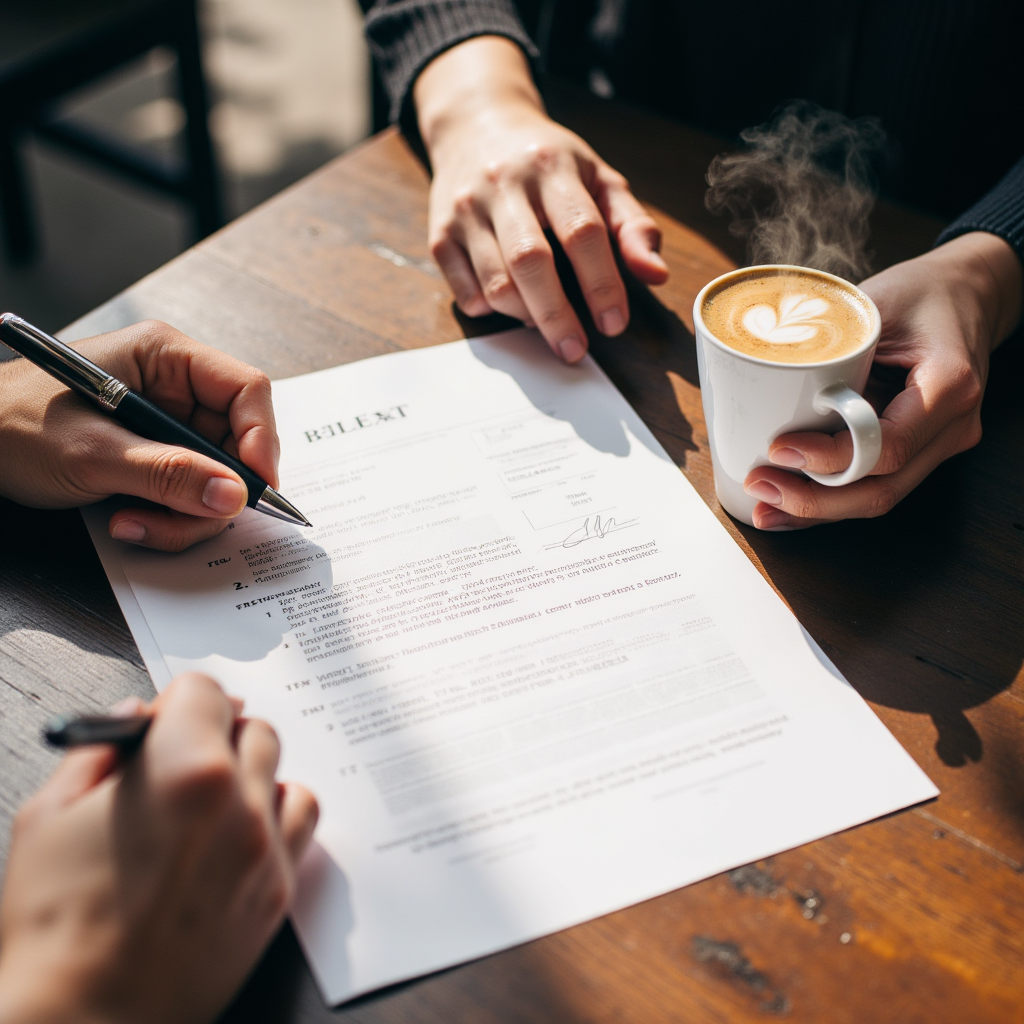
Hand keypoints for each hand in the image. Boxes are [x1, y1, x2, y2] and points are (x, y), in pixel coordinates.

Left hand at [0, 320, 278, 550]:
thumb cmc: (11, 425)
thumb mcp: (93, 453)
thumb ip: (168, 474)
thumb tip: (233, 495)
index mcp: (165, 358)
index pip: (245, 390)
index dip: (261, 438)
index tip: (258, 488)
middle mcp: (173, 389)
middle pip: (235, 444)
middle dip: (213, 492)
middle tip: (186, 521)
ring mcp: (166, 428)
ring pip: (215, 479)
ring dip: (184, 515)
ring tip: (134, 523)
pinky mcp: (155, 460)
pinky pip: (188, 495)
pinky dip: (167, 519)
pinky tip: (126, 521)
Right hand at [0, 674, 317, 1023]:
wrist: (82, 1021)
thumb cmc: (54, 925)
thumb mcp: (46, 816)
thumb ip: (100, 750)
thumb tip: (137, 715)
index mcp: (184, 768)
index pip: (207, 689)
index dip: (177, 702)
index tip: (163, 722)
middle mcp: (240, 799)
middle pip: (252, 726)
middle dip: (216, 733)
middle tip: (179, 765)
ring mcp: (266, 846)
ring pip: (281, 770)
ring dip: (250, 773)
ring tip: (208, 804)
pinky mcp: (280, 889)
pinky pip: (300, 821)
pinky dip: (275, 814)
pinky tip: (239, 833)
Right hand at [415, 36, 668, 362]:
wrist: (476, 125)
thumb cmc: (548, 163)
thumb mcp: (599, 179)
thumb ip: (632, 226)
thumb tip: (656, 275)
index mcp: (553, 168)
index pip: (582, 232)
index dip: (601, 283)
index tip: (614, 323)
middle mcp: (504, 186)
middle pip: (531, 262)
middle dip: (557, 315)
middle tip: (575, 350)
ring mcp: (466, 211)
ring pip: (495, 283)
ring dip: (525, 316)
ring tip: (547, 324)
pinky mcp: (440, 235)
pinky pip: (465, 292)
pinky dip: (491, 310)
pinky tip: (512, 304)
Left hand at [743, 232, 1023, 527]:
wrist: (966, 294)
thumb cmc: (921, 292)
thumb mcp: (874, 304)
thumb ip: (830, 347)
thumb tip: (761, 378)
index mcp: (948, 385)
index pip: (885, 446)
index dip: (828, 458)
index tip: (779, 449)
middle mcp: (951, 426)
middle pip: (881, 489)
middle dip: (814, 501)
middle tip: (760, 487)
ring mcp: (939, 444)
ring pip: (878, 497)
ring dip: (817, 510)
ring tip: (764, 508)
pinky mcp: (920, 451)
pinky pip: (875, 484)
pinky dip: (830, 499)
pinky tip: (788, 508)